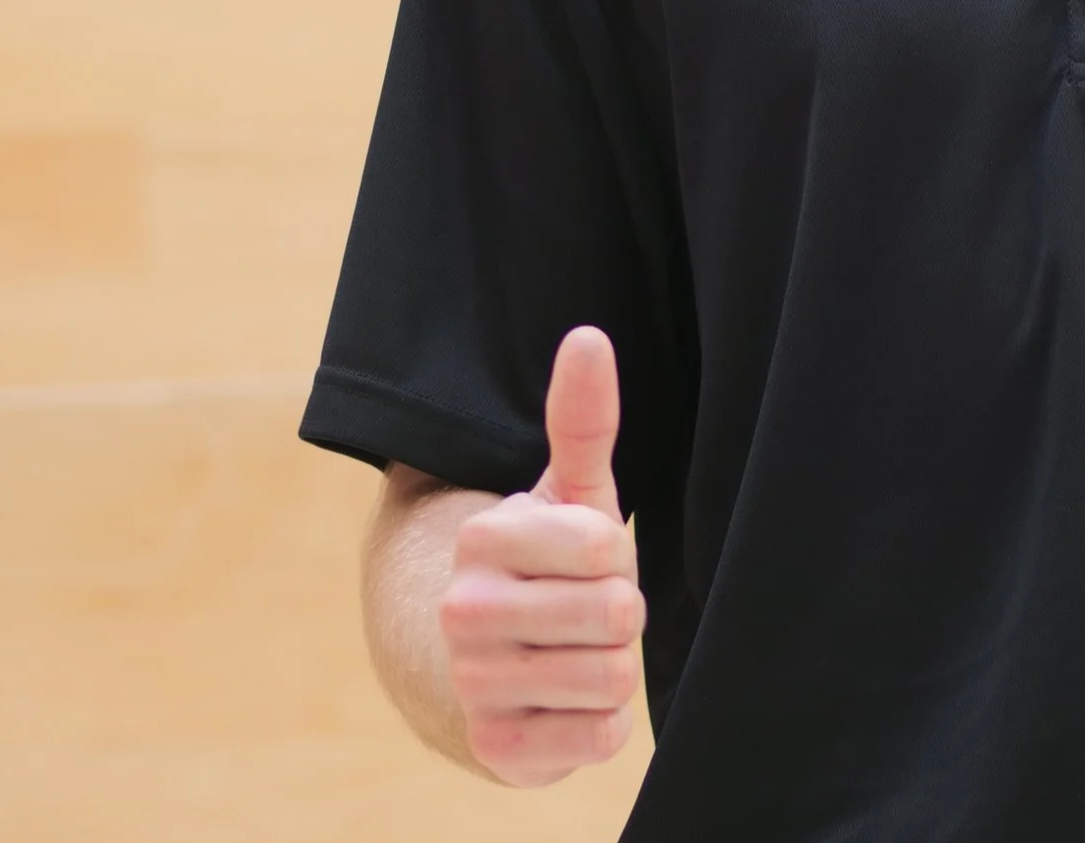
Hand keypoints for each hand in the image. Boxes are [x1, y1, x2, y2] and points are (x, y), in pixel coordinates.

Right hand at [439, 326, 647, 785]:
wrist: (496, 661)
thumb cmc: (552, 561)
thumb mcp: (571, 489)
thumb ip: (583, 418)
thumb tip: (588, 336)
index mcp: (482, 539)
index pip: (603, 547)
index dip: (615, 555)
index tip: (587, 558)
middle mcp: (464, 612)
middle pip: (614, 614)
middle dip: (620, 612)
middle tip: (588, 607)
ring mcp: (475, 684)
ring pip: (610, 676)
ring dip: (614, 665)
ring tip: (579, 648)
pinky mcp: (498, 749)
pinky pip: (599, 736)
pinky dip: (602, 720)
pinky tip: (568, 698)